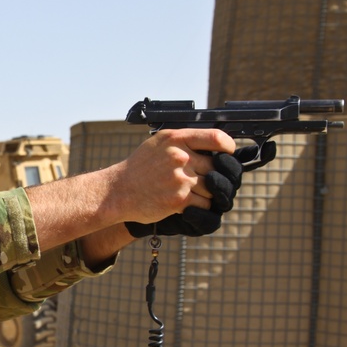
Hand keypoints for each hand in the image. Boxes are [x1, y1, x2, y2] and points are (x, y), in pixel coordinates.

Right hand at [124, 142, 275, 237]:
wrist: (118, 192)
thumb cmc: (139, 169)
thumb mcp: (158, 144)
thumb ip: (184, 142)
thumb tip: (216, 146)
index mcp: (176, 139)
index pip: (217, 138)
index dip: (229, 148)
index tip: (228, 154)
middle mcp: (180, 156)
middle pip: (218, 168)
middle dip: (214, 178)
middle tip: (204, 181)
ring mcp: (180, 178)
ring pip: (213, 189)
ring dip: (206, 194)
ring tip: (189, 193)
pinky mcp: (179, 199)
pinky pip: (205, 205)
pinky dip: (199, 208)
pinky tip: (185, 204)